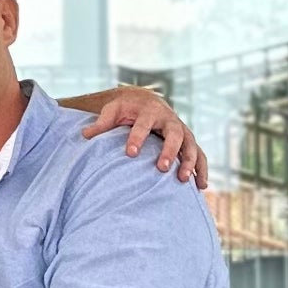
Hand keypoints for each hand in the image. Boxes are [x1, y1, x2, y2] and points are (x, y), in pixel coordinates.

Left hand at [80, 86, 208, 188]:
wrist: (145, 100)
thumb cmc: (126, 109)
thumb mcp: (112, 111)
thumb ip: (101, 123)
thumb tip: (85, 135)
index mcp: (149, 111)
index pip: (144, 124)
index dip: (137, 138)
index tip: (130, 153)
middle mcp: (170, 120)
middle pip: (174, 134)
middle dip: (170, 151)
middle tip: (162, 168)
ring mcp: (182, 131)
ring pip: (191, 145)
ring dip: (190, 162)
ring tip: (183, 180)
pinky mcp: (188, 142)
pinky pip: (200, 155)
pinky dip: (202, 170)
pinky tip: (200, 187)